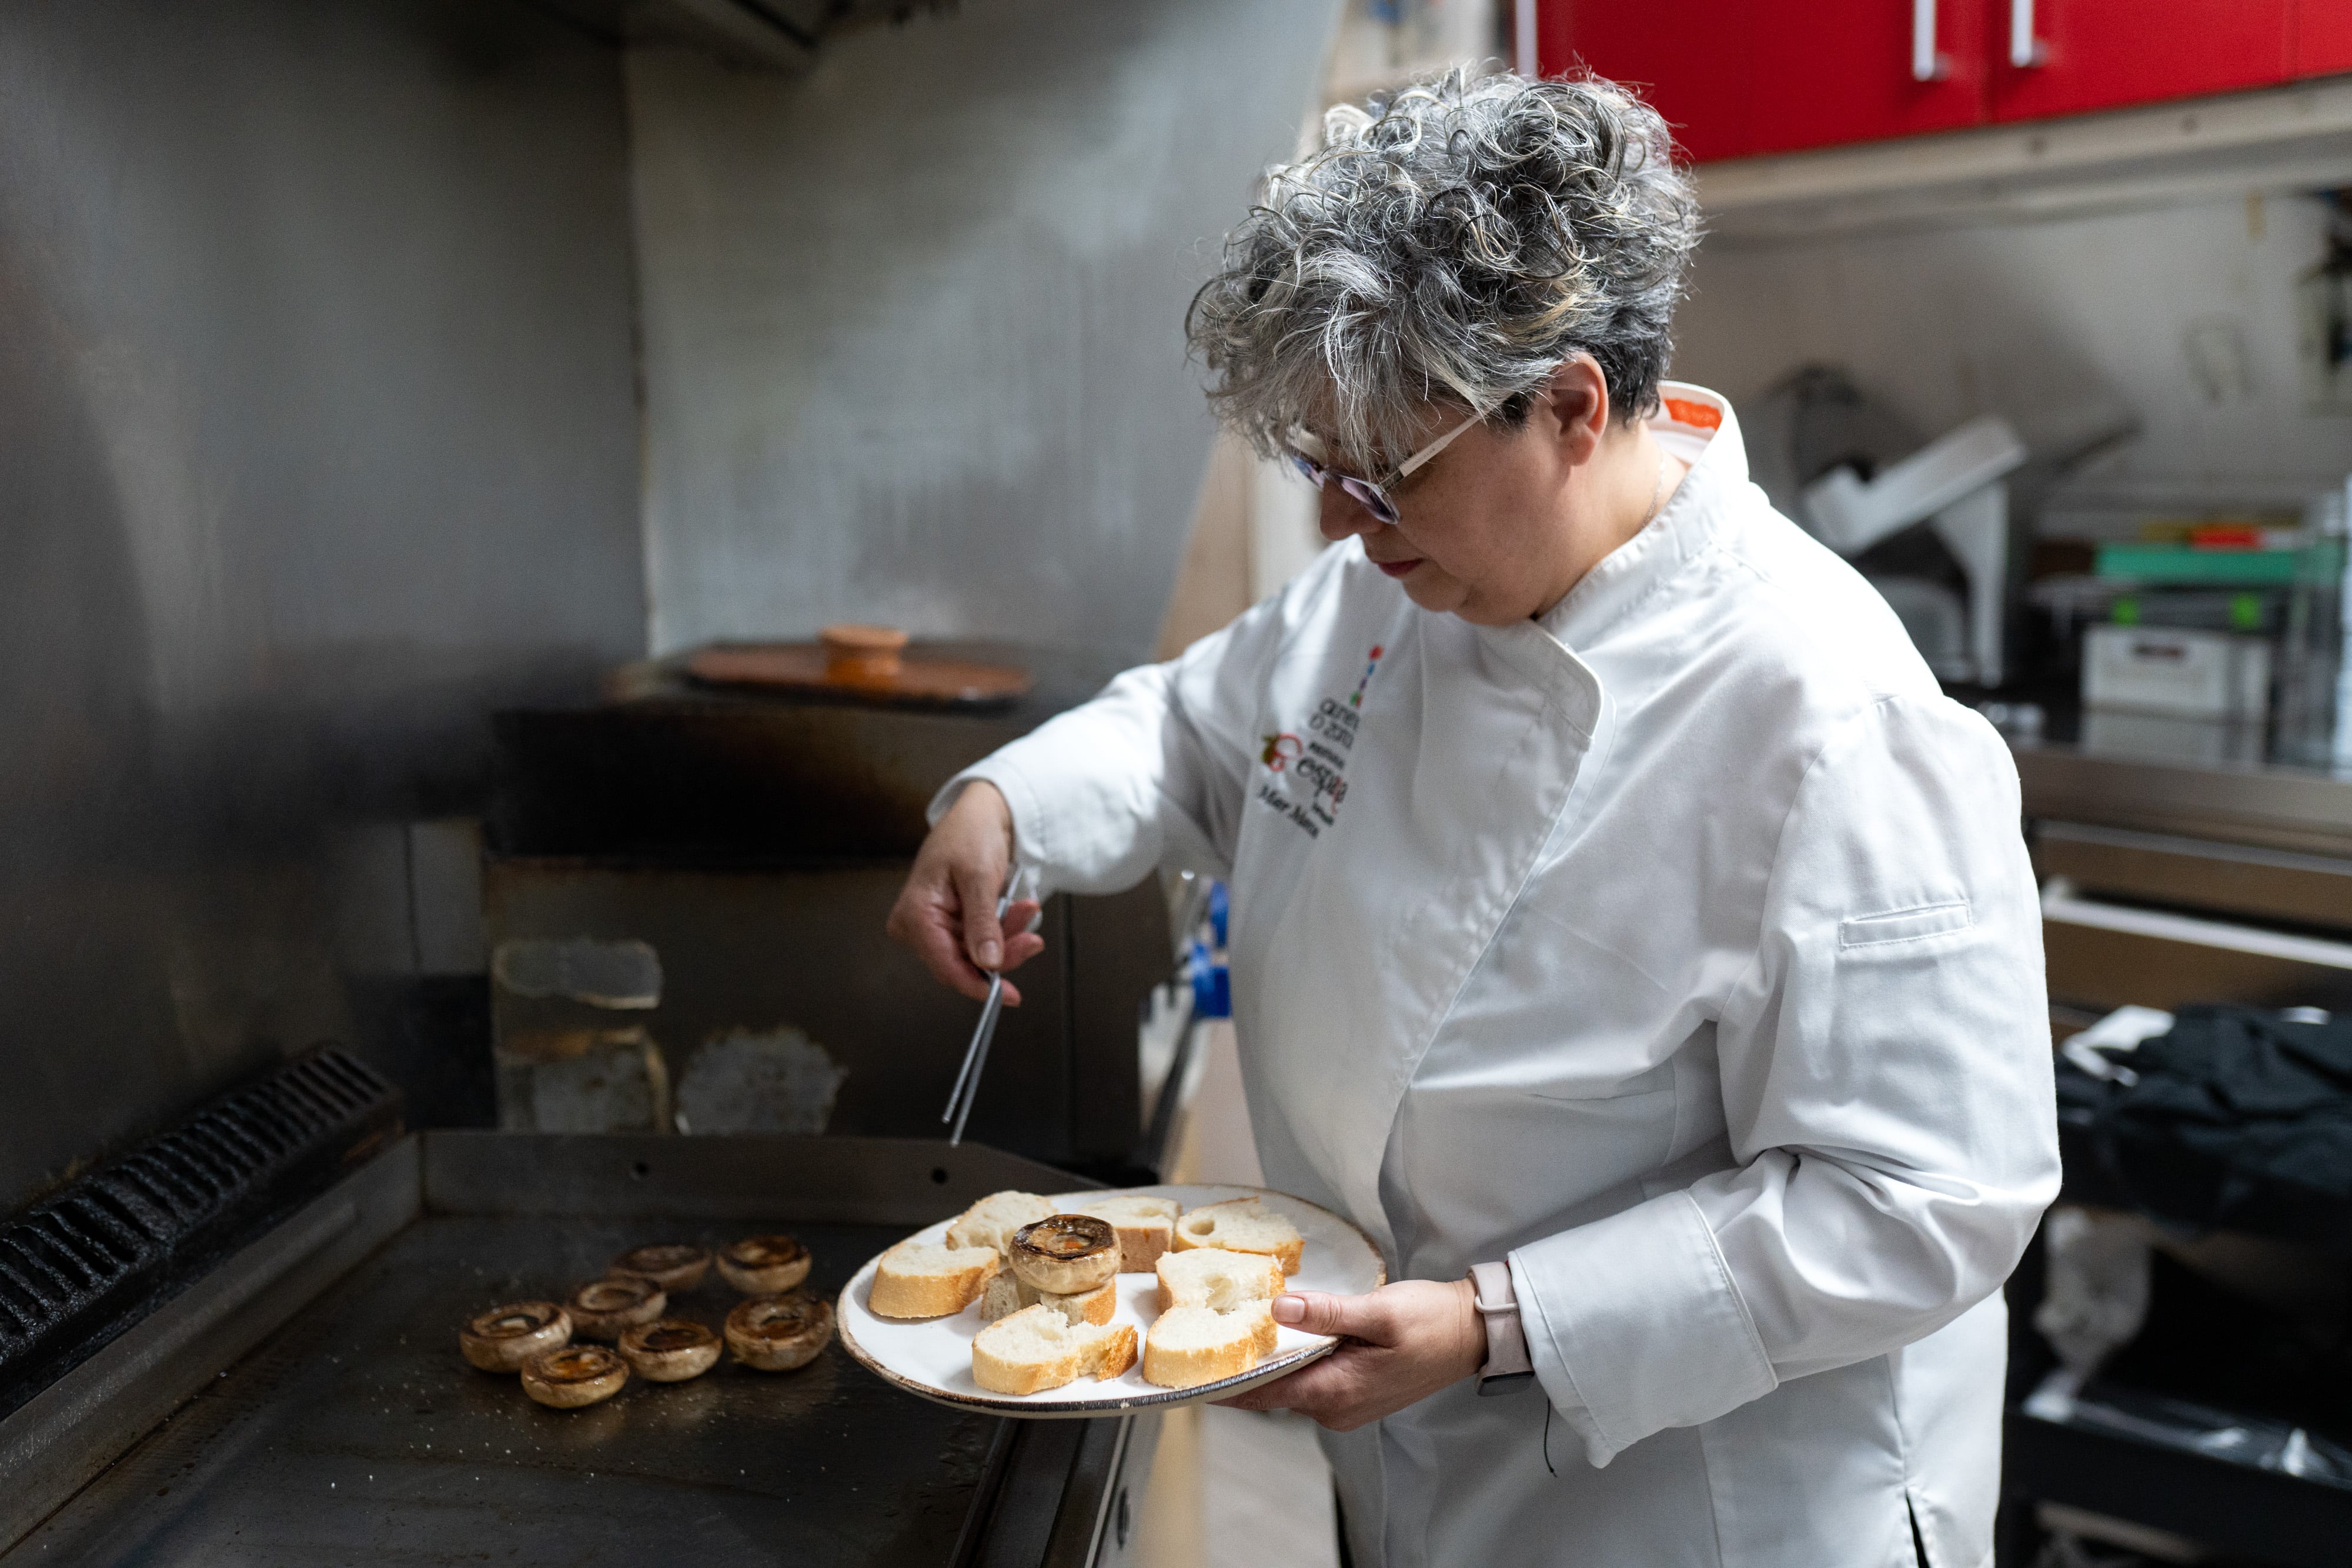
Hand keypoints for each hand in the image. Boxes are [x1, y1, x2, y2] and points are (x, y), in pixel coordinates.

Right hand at [884, 781, 1045, 1003]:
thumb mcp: (979, 877)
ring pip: (977, 954)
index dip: (976, 985)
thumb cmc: (970, 834)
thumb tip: (988, 963)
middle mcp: (919, 926)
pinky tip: (1020, 910)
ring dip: (1008, 938)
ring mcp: (936, 926)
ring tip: (1026, 910)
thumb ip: (982, 923)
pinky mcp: (954, 924)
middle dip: (1003, 952)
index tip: (1006, 995)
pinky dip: (1004, 929)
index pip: (945, 965)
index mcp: (915, 914)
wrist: (980, 814)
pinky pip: (982, 940)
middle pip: (964, 962)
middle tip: (1032, 940)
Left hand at [1213, 1279, 1484, 1431]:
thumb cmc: (1432, 1322)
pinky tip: (1282, 1339)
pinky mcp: (1355, 1393)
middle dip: (1240, 1369)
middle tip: (1205, 1339)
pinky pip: (1311, 1381)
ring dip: (1268, 1364)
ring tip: (1235, 1333)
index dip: (1224, 1385)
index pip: (1263, 1393)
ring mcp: (1346, 1404)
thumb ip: (1326, 1312)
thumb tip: (1279, 1310)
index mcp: (1336, 1392)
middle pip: (1272, 1391)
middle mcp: (1336, 1408)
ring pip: (1291, 1385)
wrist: (1471, 1333)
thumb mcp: (1378, 1311)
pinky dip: (1293, 1363)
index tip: (1188, 1376)